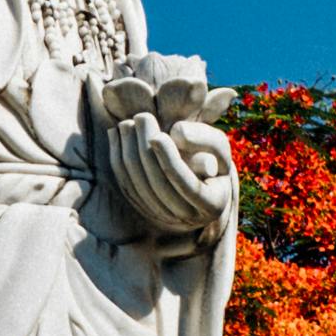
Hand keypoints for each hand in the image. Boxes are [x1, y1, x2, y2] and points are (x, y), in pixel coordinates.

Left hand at [107, 110, 238, 244]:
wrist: (201, 183)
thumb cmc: (214, 161)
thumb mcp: (219, 148)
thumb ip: (205, 138)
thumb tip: (177, 132)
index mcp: (212, 204)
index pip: (186, 184)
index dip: (170, 161)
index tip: (159, 136)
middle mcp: (186, 217)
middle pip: (158, 185)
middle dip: (146, 150)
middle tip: (141, 117)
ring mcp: (163, 216)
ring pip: (138, 187)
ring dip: (129, 153)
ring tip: (127, 123)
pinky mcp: (143, 209)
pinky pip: (126, 186)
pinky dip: (118, 160)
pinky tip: (116, 135)